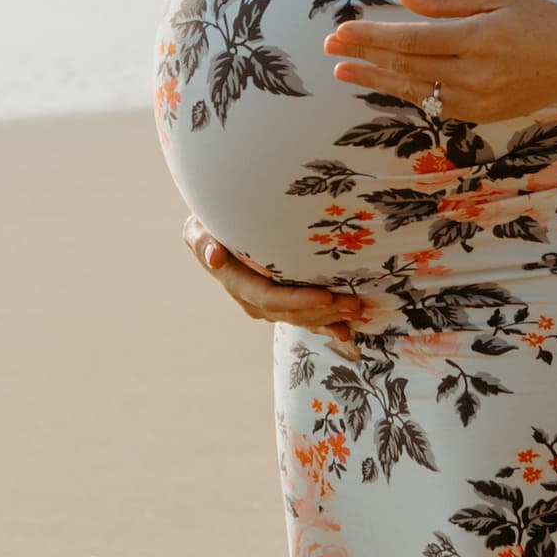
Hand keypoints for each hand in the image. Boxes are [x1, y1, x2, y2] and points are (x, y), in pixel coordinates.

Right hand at [181, 214, 366, 339]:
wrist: (215, 235)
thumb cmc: (209, 224)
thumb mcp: (199, 228)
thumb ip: (204, 241)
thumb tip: (215, 256)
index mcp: (237, 284)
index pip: (270, 298)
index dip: (298, 301)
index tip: (326, 296)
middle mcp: (254, 301)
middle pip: (291, 312)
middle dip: (323, 311)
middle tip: (354, 304)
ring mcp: (268, 304)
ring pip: (301, 317)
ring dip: (329, 317)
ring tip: (357, 311)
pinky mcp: (280, 302)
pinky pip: (303, 317)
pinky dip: (324, 325)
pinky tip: (346, 332)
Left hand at [321, 0, 556, 123]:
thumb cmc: (538, 18)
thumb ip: (446, 1)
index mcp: (477, 39)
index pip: (411, 40)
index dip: (372, 36)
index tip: (342, 29)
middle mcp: (474, 75)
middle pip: (406, 67)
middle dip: (365, 56)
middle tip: (331, 47)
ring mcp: (478, 101)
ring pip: (415, 91)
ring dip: (376, 80)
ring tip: (344, 70)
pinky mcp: (482, 117)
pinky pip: (435, 106)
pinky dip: (406, 94)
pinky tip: (385, 84)